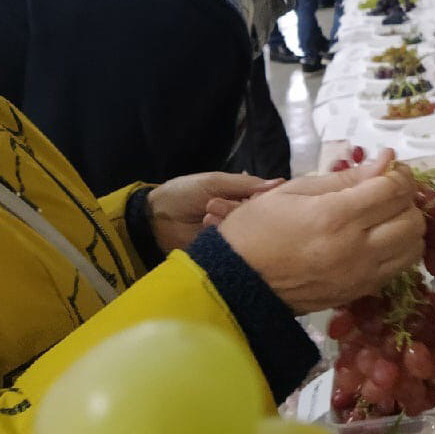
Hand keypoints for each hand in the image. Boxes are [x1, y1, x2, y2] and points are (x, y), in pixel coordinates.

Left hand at [147, 172, 281, 254]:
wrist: (154, 217)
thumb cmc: (184, 192)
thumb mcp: (214, 182)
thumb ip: (245, 184)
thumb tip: (280, 183)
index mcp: (242, 197)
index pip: (266, 199)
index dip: (267, 198)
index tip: (260, 197)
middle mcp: (242, 217)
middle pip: (260, 217)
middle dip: (245, 210)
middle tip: (221, 205)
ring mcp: (233, 235)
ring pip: (248, 232)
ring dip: (231, 222)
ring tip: (208, 215)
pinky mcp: (223, 251)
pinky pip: (234, 247)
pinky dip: (224, 237)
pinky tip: (208, 226)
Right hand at [215, 153, 425, 313]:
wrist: (234, 283)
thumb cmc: (257, 229)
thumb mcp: (294, 191)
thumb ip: (345, 178)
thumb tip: (386, 160)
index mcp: (337, 216)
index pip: (394, 190)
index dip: (400, 174)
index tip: (391, 168)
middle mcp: (356, 248)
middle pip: (412, 220)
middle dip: (406, 200)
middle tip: (386, 192)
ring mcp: (360, 275)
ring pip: (412, 248)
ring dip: (406, 228)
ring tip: (383, 218)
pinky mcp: (357, 293)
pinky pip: (396, 269)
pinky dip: (396, 251)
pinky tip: (375, 241)